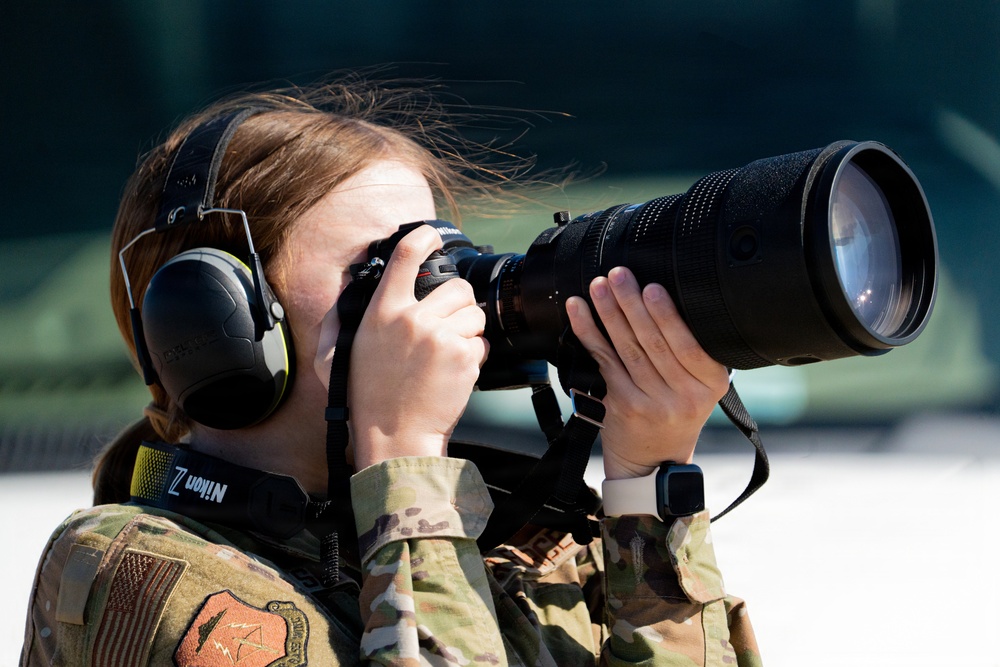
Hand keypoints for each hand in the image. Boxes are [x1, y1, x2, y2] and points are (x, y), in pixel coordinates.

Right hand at [347, 225, 488, 469]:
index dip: (423, 237)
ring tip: (447, 353)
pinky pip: (482, 343)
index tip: (432, 235)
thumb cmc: (365, 398)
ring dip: (467, 331)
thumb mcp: (333, 356)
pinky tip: (453, 371)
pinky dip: (474, 356)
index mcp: (382, 312)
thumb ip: (336, 322)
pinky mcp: (463, 357)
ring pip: (474, 315)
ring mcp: (440, 337)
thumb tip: (345, 294)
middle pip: (457, 287)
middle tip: (447, 324)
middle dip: (459, 304)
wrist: (395, 435)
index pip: (404, 257)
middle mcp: (412, 319)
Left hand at [565, 267, 729, 479]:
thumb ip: (691, 353)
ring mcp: (650, 403)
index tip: (653, 287)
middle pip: (654, 342)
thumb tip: (660, 298)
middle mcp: (683, 397)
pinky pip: (603, 362)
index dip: (669, 315)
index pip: (690, 346)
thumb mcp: (699, 387)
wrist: (653, 461)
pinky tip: (579, 313)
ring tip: (599, 286)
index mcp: (710, 385)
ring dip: (609, 313)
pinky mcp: (621, 406)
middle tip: (620, 275)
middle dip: (633, 304)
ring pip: (626, 349)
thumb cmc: (675, 412)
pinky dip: (589, 334)